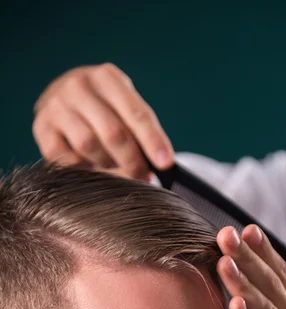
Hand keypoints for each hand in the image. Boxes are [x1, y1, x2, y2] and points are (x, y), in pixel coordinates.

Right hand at [33, 63, 173, 179]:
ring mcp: (56, 106)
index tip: (165, 164)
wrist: (64, 99)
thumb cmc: (106, 109)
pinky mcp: (41, 127)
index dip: (152, 141)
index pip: (136, 113)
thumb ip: (142, 131)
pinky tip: (90, 165)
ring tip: (115, 166)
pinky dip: (83, 167)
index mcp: (107, 77)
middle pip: (113, 133)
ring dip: (107, 163)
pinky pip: (67, 159)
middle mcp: (78, 86)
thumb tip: (161, 163)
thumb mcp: (126, 108)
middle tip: (144, 176)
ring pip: (89, 146)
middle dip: (133, 160)